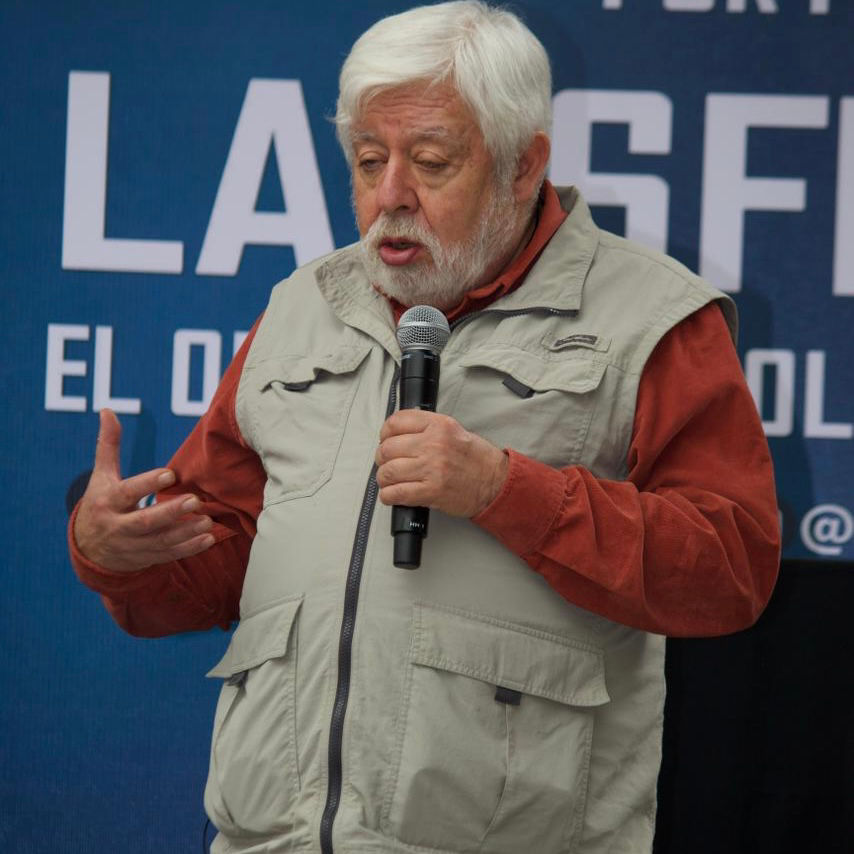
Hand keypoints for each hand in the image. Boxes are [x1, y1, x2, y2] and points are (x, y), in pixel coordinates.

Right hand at [73, 409, 215, 570]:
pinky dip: (188, 548)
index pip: (127, 492)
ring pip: (160, 541)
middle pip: (144, 522)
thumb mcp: (101, 475)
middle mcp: (118, 526)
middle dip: (169, 513)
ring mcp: (132, 546)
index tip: (170, 474)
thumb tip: (107, 410)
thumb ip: (108, 445)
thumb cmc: (101, 503)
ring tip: (207, 520)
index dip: (147, 484)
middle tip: (195, 500)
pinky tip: (208, 538)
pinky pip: (168, 555)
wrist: (88, 549)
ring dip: (185, 532)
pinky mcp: (146, 558)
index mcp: (107, 502)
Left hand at [375, 410, 508, 517]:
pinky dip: (388, 496)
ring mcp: (432, 469)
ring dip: (384, 479)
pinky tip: (392, 495)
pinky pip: (396, 493)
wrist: (495, 482)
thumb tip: (397, 433)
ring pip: (388, 472)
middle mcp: (434, 444)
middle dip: (382, 459)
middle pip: (388, 449)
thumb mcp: (454, 430)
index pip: (396, 422)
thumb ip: (427, 428)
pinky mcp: (431, 492)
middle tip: (387, 464)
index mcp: (439, 426)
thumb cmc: (476, 459)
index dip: (385, 433)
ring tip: (390, 481)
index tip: (386, 440)